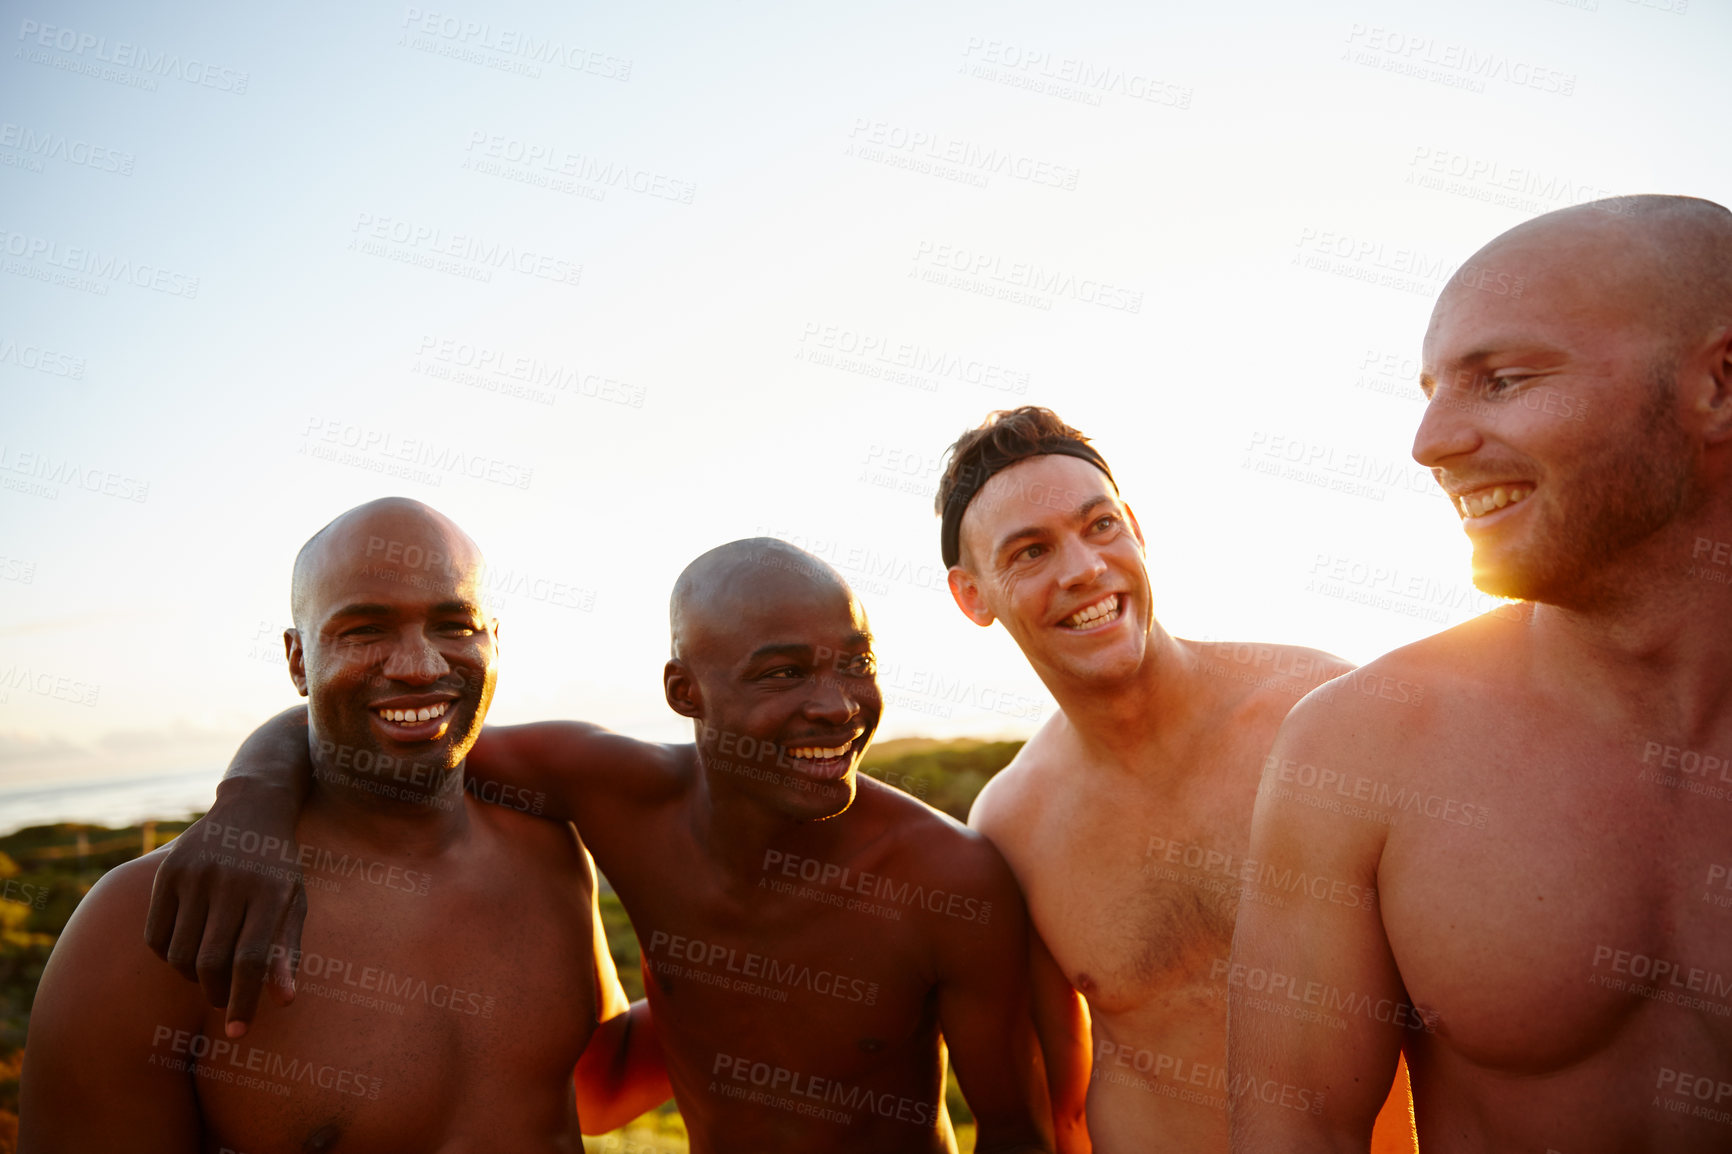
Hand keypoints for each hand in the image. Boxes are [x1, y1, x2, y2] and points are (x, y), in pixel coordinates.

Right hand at [144, 783, 306, 1036]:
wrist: (252, 807)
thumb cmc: (278, 868)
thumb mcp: (293, 902)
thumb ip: (286, 952)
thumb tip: (284, 1002)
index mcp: (270, 891)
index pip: (251, 960)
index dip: (243, 1001)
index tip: (237, 1032)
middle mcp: (230, 882)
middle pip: (211, 961)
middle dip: (216, 993)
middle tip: (223, 1000)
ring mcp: (195, 875)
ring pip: (180, 953)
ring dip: (192, 976)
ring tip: (208, 972)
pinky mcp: (167, 872)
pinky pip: (156, 935)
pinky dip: (168, 954)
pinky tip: (187, 949)